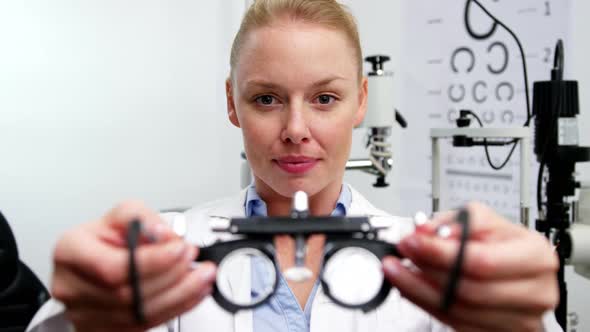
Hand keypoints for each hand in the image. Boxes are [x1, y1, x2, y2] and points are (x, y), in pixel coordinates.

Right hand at [51, 200, 216, 331]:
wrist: (96, 261)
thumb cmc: (106, 238)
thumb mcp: (122, 214)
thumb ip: (142, 217)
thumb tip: (161, 232)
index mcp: (71, 251)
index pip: (113, 266)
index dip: (152, 261)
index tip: (179, 247)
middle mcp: (72, 286)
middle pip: (128, 294)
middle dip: (172, 276)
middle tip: (193, 257)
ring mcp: (84, 313)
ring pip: (139, 314)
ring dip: (181, 294)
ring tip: (202, 275)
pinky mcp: (104, 329)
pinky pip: (146, 324)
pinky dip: (177, 307)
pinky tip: (193, 292)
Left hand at [382, 202, 558, 331]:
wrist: (520, 271)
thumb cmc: (504, 244)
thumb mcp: (485, 221)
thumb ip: (456, 222)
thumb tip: (424, 231)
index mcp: (535, 255)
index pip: (482, 260)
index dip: (441, 253)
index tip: (413, 241)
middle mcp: (534, 290)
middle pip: (469, 289)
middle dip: (427, 269)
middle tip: (403, 253)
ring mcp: (521, 318)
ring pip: (458, 309)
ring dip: (419, 289)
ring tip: (399, 270)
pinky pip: (455, 322)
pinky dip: (427, 303)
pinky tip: (411, 287)